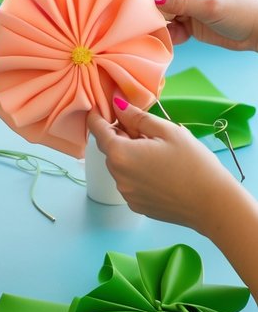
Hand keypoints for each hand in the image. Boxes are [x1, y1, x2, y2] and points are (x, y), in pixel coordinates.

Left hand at [87, 103, 236, 231]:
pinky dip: (137, 173)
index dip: (98, 117)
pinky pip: (130, 182)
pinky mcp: (138, 206)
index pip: (98, 130)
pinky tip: (160, 171)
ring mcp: (127, 195)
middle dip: (120, 136)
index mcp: (121, 154)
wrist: (215, 205)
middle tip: (145, 130)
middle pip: (110, 149)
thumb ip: (137, 117)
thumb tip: (116, 105)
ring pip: (120, 166)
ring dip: (129, 155)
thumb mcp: (167, 131)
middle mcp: (118, 177)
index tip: (101, 108)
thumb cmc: (193, 163)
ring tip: (157, 152)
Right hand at [142, 0, 257, 49]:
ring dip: (157, 21)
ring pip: (157, 9)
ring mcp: (183, 2)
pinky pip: (167, 25)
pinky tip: (179, 38)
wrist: (257, 33)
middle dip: (147, 5)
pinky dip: (169, 33)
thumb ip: (180, 2)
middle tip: (141, 19)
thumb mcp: (210, 5)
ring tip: (160, 31)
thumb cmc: (241, 11)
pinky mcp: (185, 19)